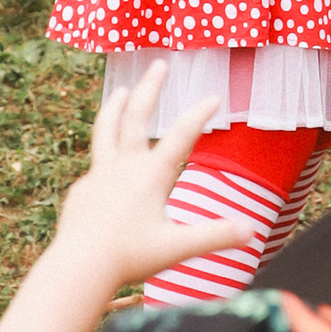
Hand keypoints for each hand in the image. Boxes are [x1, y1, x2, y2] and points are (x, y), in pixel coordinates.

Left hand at [50, 64, 224, 291]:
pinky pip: (95, 169)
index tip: (214, 96)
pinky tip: (107, 168)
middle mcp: (123, 166)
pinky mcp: (82, 190)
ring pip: (106, 131)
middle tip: (159, 64)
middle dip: (151, 88)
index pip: (181, 136)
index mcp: (151, 175)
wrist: (78, 267)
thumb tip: (252, 232)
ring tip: (119, 91)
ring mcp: (99, 175)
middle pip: (137, 116)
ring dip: (115, 108)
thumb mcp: (177, 248)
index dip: (199, 114)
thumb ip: (215, 236)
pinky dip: (103, 159)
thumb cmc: (129, 258)